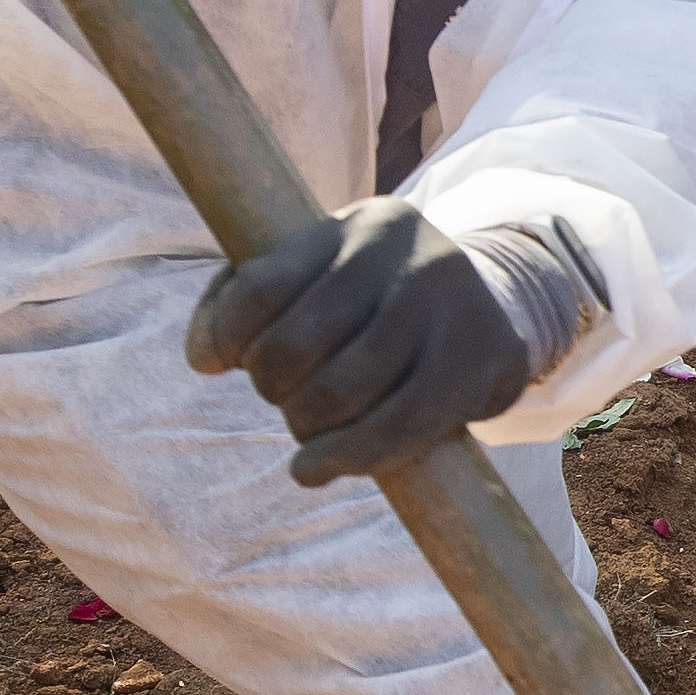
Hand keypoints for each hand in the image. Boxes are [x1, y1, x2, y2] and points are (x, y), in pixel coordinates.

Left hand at [183, 198, 533, 485]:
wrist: (491, 312)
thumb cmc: (376, 302)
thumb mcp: (317, 277)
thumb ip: (241, 303)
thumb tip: (204, 357)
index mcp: (360, 225)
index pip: (260, 288)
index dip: (226, 337)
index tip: (229, 359)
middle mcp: (408, 256)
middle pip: (294, 345)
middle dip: (271, 387)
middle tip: (284, 395)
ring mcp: (450, 308)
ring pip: (341, 391)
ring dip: (303, 426)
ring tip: (307, 429)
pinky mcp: (480, 364)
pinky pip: (397, 427)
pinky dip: (343, 458)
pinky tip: (312, 469)